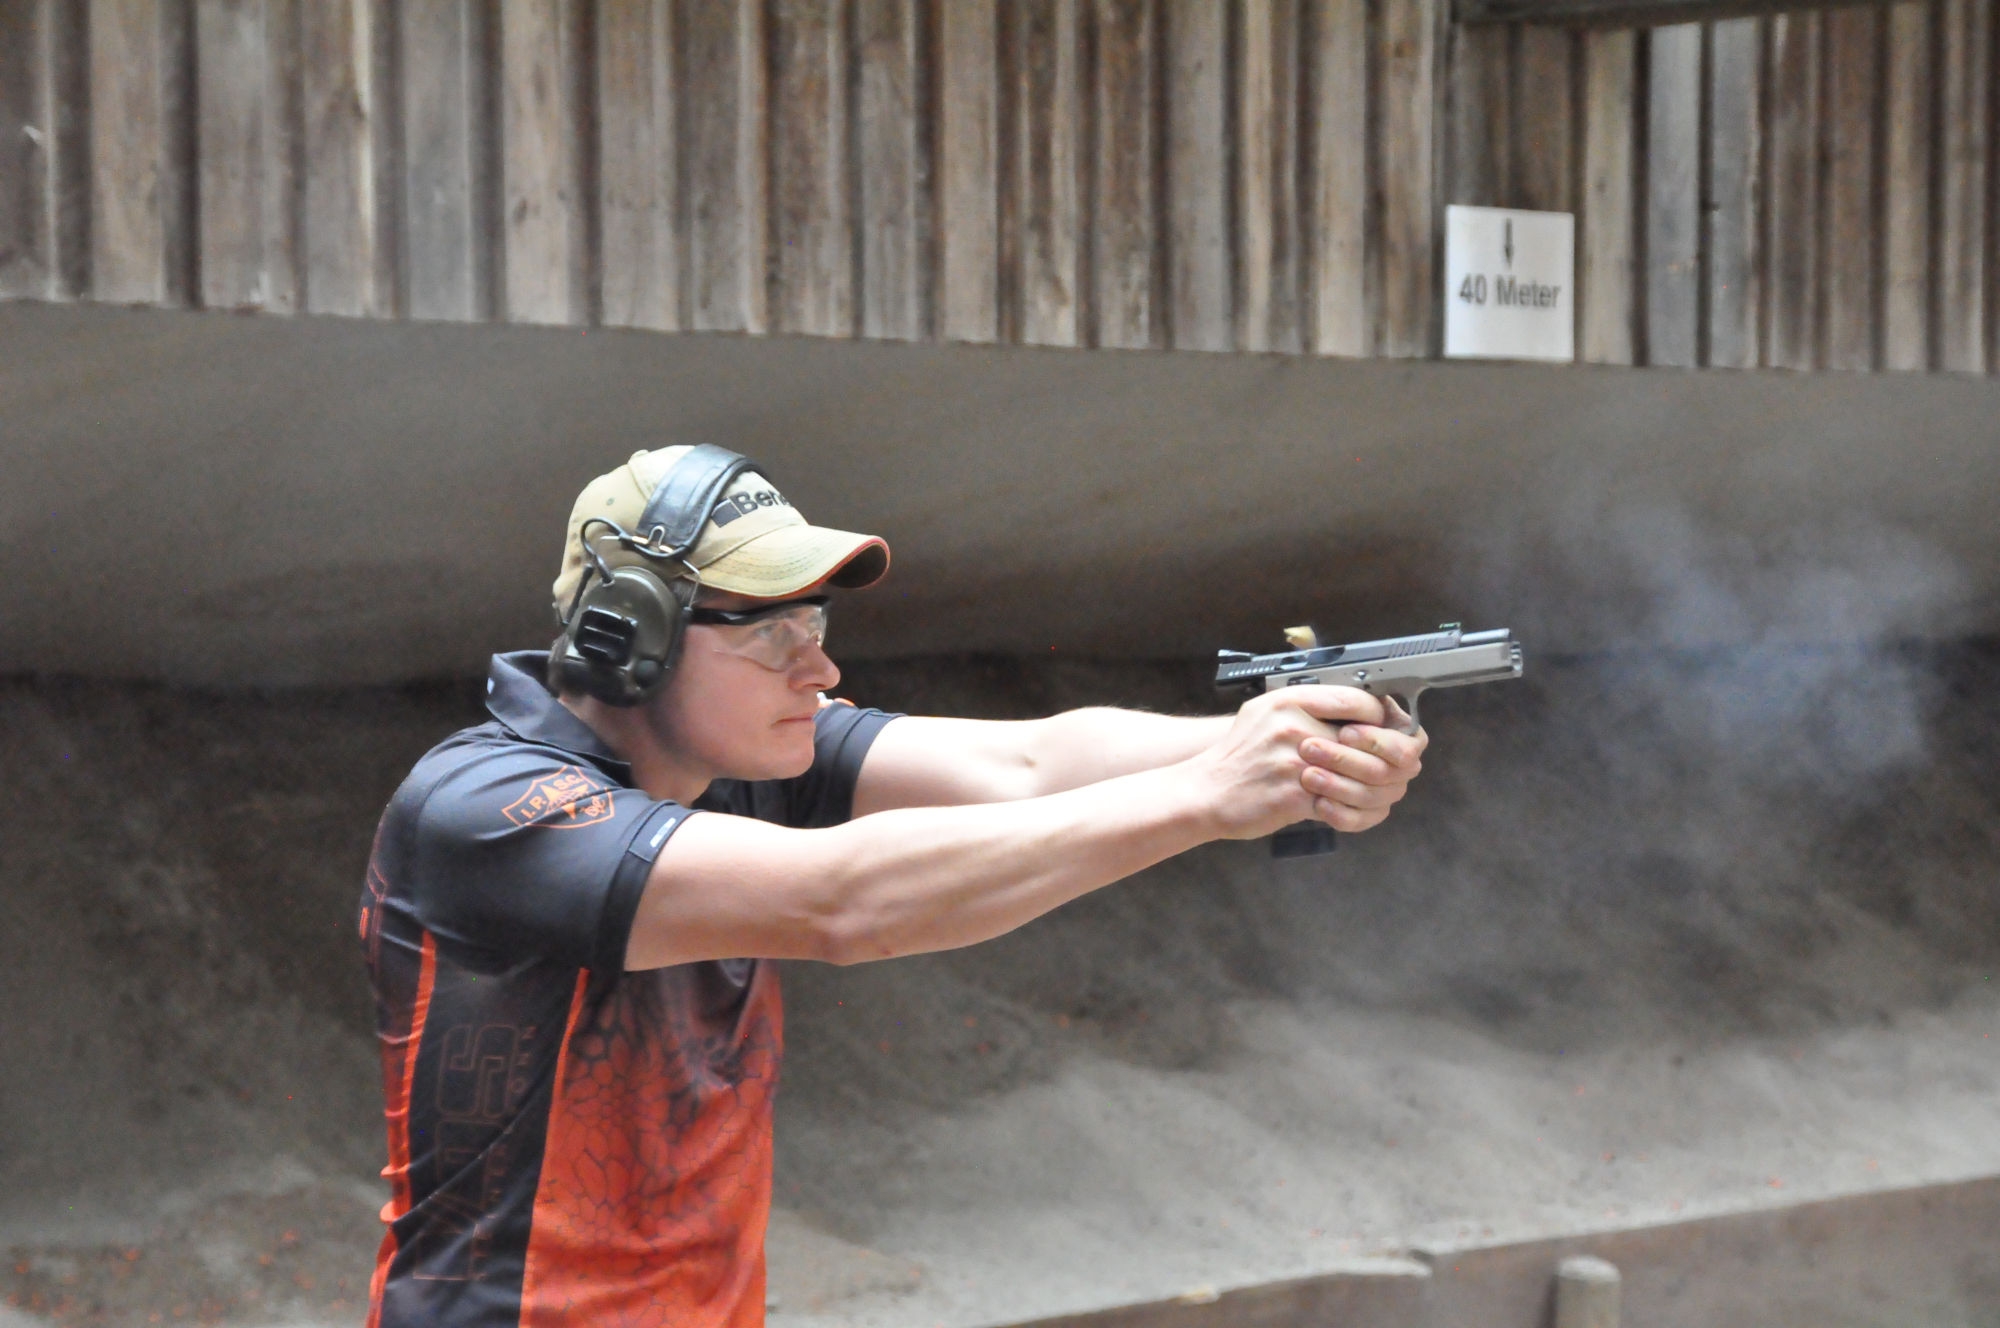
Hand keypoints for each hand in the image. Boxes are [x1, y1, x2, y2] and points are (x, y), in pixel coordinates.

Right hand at [1192, 686, 1426, 840]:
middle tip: (1395, 768)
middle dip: (1388, 759)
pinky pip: (1341, 805)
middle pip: (1368, 740)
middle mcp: (1295, 727)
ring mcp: (1295, 762)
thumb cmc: (1241, 754)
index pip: (1360, 701)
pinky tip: (1347, 810)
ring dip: (1375, 789)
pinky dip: (1350, 812)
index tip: (1387, 731)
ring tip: (1376, 792)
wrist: (1205, 791)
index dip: (1382, 718)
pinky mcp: (1294, 796)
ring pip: (1362, 776)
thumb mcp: (1268, 712)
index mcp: (1292, 700)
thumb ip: (1310, 706)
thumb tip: (1362, 709)